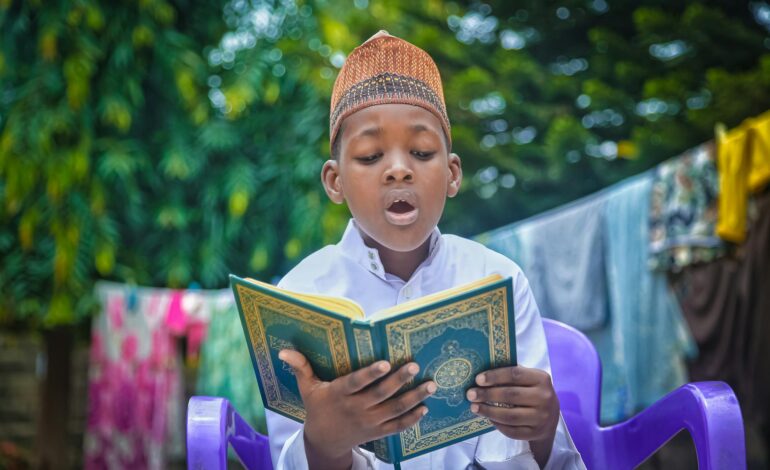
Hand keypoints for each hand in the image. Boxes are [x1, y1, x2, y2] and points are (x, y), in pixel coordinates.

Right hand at [280, 350, 436, 469]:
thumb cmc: (318, 407)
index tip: (385, 363)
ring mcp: (369, 421)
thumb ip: (301, 367)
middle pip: (381, 395)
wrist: (324, 441)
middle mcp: (356, 408)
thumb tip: (284, 350)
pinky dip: (412, 419)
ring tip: (430, 385)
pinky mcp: (377, 431)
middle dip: (399, 381)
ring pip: (394, 410)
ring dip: (414, 398)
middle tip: (414, 366)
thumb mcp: (307, 388)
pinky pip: (397, 427)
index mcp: (339, 394)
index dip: (370, 374)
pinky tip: (425, 408)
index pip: (356, 383)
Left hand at [466, 365, 559, 466]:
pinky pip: (512, 431)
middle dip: (487, 394)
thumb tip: (482, 375)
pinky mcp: (536, 433)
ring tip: (474, 407)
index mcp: (541, 379)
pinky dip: (498, 425)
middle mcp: (545, 398)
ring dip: (489, 411)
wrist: (550, 416)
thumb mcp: (528, 379)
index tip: (478, 379)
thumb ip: (511, 375)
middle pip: (511, 395)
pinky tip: (488, 418)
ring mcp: (542, 417)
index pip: (515, 374)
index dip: (495, 376)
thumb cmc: (532, 392)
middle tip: (470, 394)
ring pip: (510, 416)